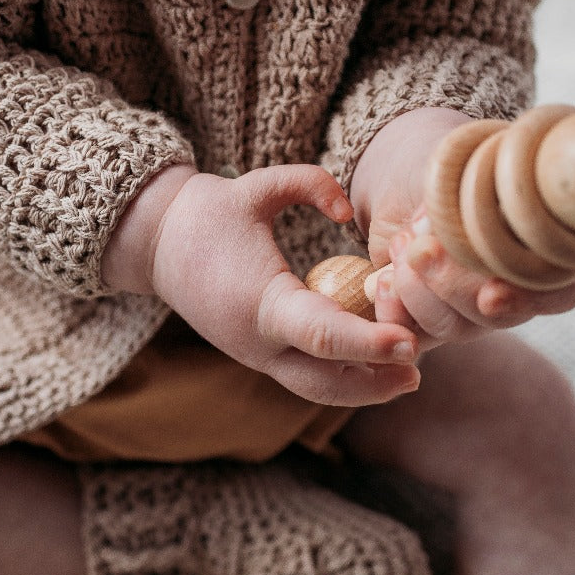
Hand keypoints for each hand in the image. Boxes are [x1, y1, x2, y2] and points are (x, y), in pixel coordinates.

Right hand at [150, 165, 420, 405]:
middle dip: (374, 383)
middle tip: (417, 371)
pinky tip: (371, 365)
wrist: (157, 244)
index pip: (322, 334)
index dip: (368, 342)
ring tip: (404, 376)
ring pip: (313, 389)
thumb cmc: (209, 213)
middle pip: (324, 381)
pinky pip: (302, 377)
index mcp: (259, 303)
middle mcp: (256, 342)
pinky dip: (339, 378)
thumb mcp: (259, 186)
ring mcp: (254, 355)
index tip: (409, 341)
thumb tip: (349, 213)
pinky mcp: (256, 356)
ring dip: (361, 389)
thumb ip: (312, 185)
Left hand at [350, 108, 574, 351]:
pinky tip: (382, 277)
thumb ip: (471, 198)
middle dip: (452, 284)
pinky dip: (393, 309)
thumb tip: (442, 230)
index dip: (530, 300)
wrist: (412, 182)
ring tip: (400, 247)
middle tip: (420, 248)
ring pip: (454, 328)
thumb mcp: (469, 169)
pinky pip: (414, 336)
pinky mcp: (430, 322)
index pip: (563, 295)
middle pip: (499, 316)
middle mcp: (516, 291)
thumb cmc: (456, 170)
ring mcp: (474, 312)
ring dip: (418, 291)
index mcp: (547, 253)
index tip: (491, 294)